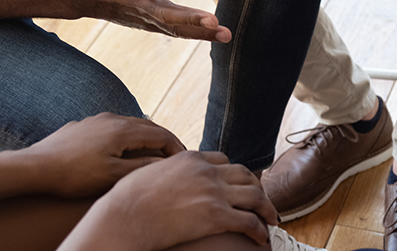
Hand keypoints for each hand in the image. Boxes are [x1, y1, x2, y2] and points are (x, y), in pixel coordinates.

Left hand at [20, 113, 185, 198]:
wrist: (36, 166)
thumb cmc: (74, 174)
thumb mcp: (112, 176)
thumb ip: (141, 167)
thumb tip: (164, 163)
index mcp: (123, 130)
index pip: (161, 134)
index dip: (176, 147)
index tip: (185, 159)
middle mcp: (112, 118)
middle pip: (148, 126)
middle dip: (165, 140)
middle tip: (176, 155)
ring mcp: (97, 120)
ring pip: (131, 125)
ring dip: (146, 137)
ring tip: (154, 152)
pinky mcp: (84, 126)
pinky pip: (114, 127)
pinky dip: (127, 137)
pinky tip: (122, 149)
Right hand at [60, 151, 276, 250]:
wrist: (124, 216)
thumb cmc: (127, 200)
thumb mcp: (149, 172)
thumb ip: (165, 170)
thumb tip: (164, 175)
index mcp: (190, 158)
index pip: (223, 160)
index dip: (235, 173)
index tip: (240, 184)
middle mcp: (206, 171)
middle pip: (244, 175)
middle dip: (257, 188)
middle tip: (263, 202)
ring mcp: (213, 192)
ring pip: (254, 196)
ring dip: (266, 209)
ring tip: (271, 220)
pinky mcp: (216, 215)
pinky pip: (248, 221)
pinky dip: (259, 229)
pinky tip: (262, 237)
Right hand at [75, 0, 230, 41]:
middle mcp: (141, 4)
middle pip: (168, 16)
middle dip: (192, 20)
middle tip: (213, 22)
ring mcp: (145, 17)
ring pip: (175, 29)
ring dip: (200, 33)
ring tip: (225, 34)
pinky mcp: (149, 24)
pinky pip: (173, 32)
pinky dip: (194, 35)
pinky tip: (215, 36)